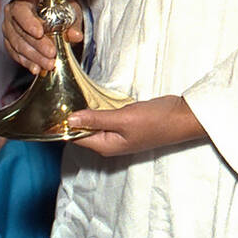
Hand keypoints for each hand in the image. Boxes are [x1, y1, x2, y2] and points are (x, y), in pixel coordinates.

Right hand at [3, 0, 82, 74]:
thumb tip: (76, 36)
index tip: (40, 33)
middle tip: (51, 54)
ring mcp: (8, 28)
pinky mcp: (9, 42)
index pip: (21, 11)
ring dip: (33, 57)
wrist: (50, 8)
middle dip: (37, 45)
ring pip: (17, 45)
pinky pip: (15, 54)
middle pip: (20, 32)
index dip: (29, 23)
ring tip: (48, 64)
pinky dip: (26, 62)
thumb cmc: (59, 5)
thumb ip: (73, 22)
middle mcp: (12, 13)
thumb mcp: (69, 8)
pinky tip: (36, 69)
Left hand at [67, 95, 203, 156]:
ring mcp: (119, 133)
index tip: (54, 105)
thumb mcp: (124, 118)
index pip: (75, 136)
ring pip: (96, 121)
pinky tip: (95, 95)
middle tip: (63, 93)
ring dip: (87, 109)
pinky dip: (101, 107)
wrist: (183, 118)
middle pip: (84, 129)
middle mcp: (109, 142)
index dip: (63, 124)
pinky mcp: (128, 123)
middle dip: (74, 115)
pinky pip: (107, 116)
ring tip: (74, 92)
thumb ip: (96, 119)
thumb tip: (69, 120)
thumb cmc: (156, 121)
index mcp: (105, 145)